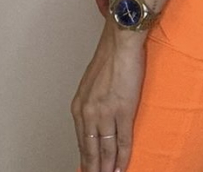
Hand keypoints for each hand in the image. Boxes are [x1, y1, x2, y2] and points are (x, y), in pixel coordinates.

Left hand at [71, 23, 145, 171]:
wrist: (121, 43)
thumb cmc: (108, 59)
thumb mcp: (90, 85)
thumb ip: (91, 105)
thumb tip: (94, 125)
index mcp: (79, 107)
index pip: (81, 141)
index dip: (86, 159)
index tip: (88, 170)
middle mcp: (89, 113)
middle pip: (91, 150)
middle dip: (95, 169)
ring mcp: (105, 113)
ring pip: (106, 150)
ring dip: (108, 168)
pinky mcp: (123, 110)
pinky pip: (122, 141)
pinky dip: (123, 157)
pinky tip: (123, 167)